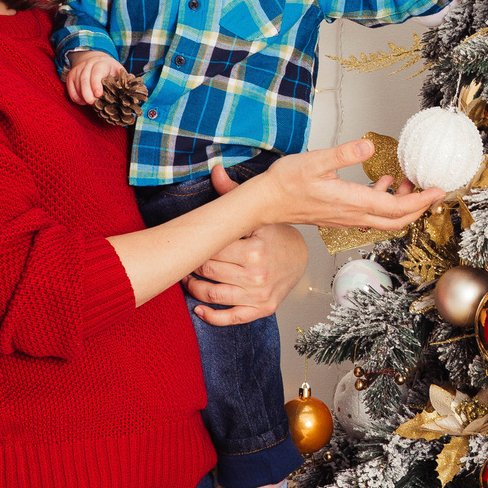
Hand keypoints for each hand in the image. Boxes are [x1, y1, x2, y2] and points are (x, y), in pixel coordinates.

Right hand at [66, 50, 126, 106]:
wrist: (96, 60)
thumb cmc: (110, 71)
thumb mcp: (119, 73)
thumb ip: (124, 83)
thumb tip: (132, 96)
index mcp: (103, 63)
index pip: (97, 71)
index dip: (96, 83)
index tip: (99, 95)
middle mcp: (88, 64)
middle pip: (84, 79)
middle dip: (88, 94)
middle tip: (94, 104)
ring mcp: (78, 69)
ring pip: (77, 85)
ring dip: (83, 97)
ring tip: (92, 103)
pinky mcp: (70, 76)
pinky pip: (71, 90)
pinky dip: (77, 98)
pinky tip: (84, 101)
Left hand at [185, 172, 308, 323]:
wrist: (301, 258)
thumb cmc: (275, 235)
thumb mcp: (258, 215)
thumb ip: (233, 194)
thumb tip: (215, 170)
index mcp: (254, 248)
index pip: (211, 249)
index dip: (196, 248)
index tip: (189, 245)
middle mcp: (257, 273)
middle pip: (208, 271)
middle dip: (191, 267)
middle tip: (185, 262)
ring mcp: (260, 293)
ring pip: (213, 294)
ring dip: (194, 289)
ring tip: (189, 280)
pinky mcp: (262, 309)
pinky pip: (231, 317)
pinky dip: (211, 316)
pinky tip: (199, 309)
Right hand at [255, 138, 449, 230]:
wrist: (264, 203)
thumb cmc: (285, 183)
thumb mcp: (315, 161)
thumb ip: (343, 153)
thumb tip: (368, 145)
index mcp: (351, 202)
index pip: (395, 208)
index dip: (421, 201)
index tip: (438, 190)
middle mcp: (352, 215)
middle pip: (396, 220)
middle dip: (419, 207)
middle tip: (433, 190)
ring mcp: (346, 218)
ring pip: (384, 219)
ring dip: (402, 205)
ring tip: (410, 183)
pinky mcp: (339, 215)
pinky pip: (370, 214)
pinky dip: (383, 201)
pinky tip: (383, 183)